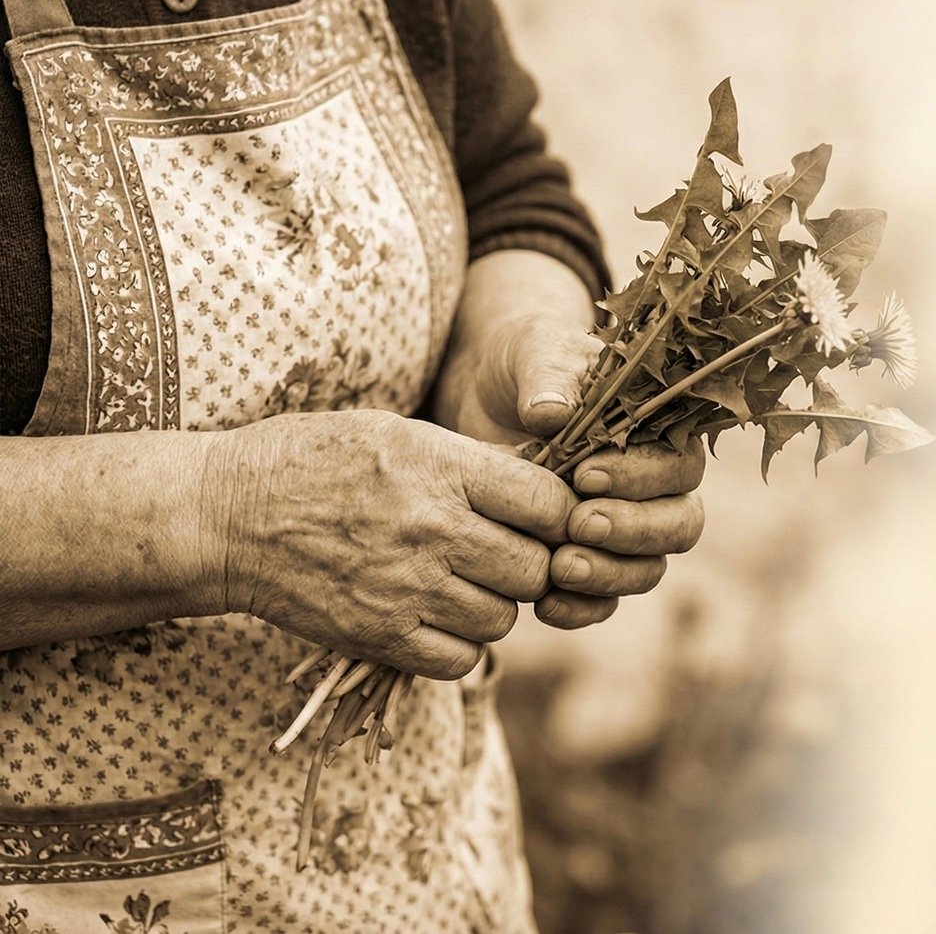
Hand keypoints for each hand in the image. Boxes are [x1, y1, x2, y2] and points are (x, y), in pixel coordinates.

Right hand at [210, 409, 576, 678]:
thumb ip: (471, 463)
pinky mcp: (377, 636)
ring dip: (490, 607)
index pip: (550, 504)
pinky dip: (457, 645)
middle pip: (537, 570)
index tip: (539, 519)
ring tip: (458, 584)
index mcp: (442, 468)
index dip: (558, 516)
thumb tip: (545, 488)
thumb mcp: (397, 433)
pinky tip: (434, 618)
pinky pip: (460, 659)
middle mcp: (432, 529)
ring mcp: (405, 588)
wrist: (221, 517)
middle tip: (500, 557)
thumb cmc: (313, 461)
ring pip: (502, 620)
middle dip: (529, 566)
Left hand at [443, 313, 705, 627]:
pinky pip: (604, 601)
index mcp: (662, 433)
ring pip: (648, 569)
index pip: (679, 468)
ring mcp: (625, 530)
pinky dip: (581, 608)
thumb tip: (552, 414)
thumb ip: (550, 376)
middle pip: (679, 525)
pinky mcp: (588, 560)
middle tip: (578, 525)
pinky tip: (544, 605)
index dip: (640, 477)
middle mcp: (656, 488)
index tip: (584, 474)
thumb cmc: (525, 363)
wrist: (485, 395)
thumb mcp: (535, 353)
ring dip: (611, 575)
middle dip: (633, 532)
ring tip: (558, 568)